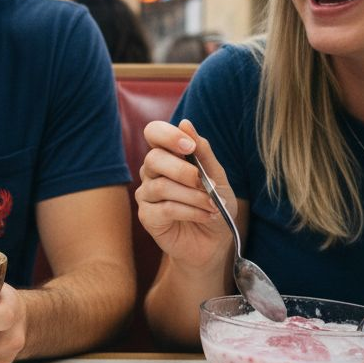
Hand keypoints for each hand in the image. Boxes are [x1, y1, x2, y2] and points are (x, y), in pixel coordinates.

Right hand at [135, 119, 233, 268]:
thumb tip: (185, 123)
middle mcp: (152, 172)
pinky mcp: (147, 217)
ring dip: (192, 196)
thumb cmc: (215, 204)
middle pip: (154, 159)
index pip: (154, 133)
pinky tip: (205, 215)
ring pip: (161, 187)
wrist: (215, 240)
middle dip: (182, 170)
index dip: (168, 135)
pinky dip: (190, 211)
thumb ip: (202, 152)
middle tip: (204, 182)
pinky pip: (164, 209)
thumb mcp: (216, 176)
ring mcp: (147, 195)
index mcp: (167, 155)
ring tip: (212, 205)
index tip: (189, 147)